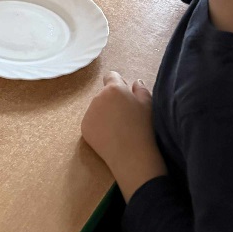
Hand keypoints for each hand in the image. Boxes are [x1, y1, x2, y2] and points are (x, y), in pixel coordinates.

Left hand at [81, 71, 165, 200]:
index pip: (111, 76)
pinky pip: (91, 121)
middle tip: (124, 116)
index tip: (124, 94)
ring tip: (118, 128)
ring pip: (97, 108)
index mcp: (114, 89)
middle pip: (104, 94)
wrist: (132, 156)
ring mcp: (89, 112)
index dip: (118, 83)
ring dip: (105, 113)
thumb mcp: (148, 105)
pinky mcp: (84, 127)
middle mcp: (98, 97)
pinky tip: (110, 136)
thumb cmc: (143, 128)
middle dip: (112, 101)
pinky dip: (98, 126)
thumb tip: (135, 82)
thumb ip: (141, 89)